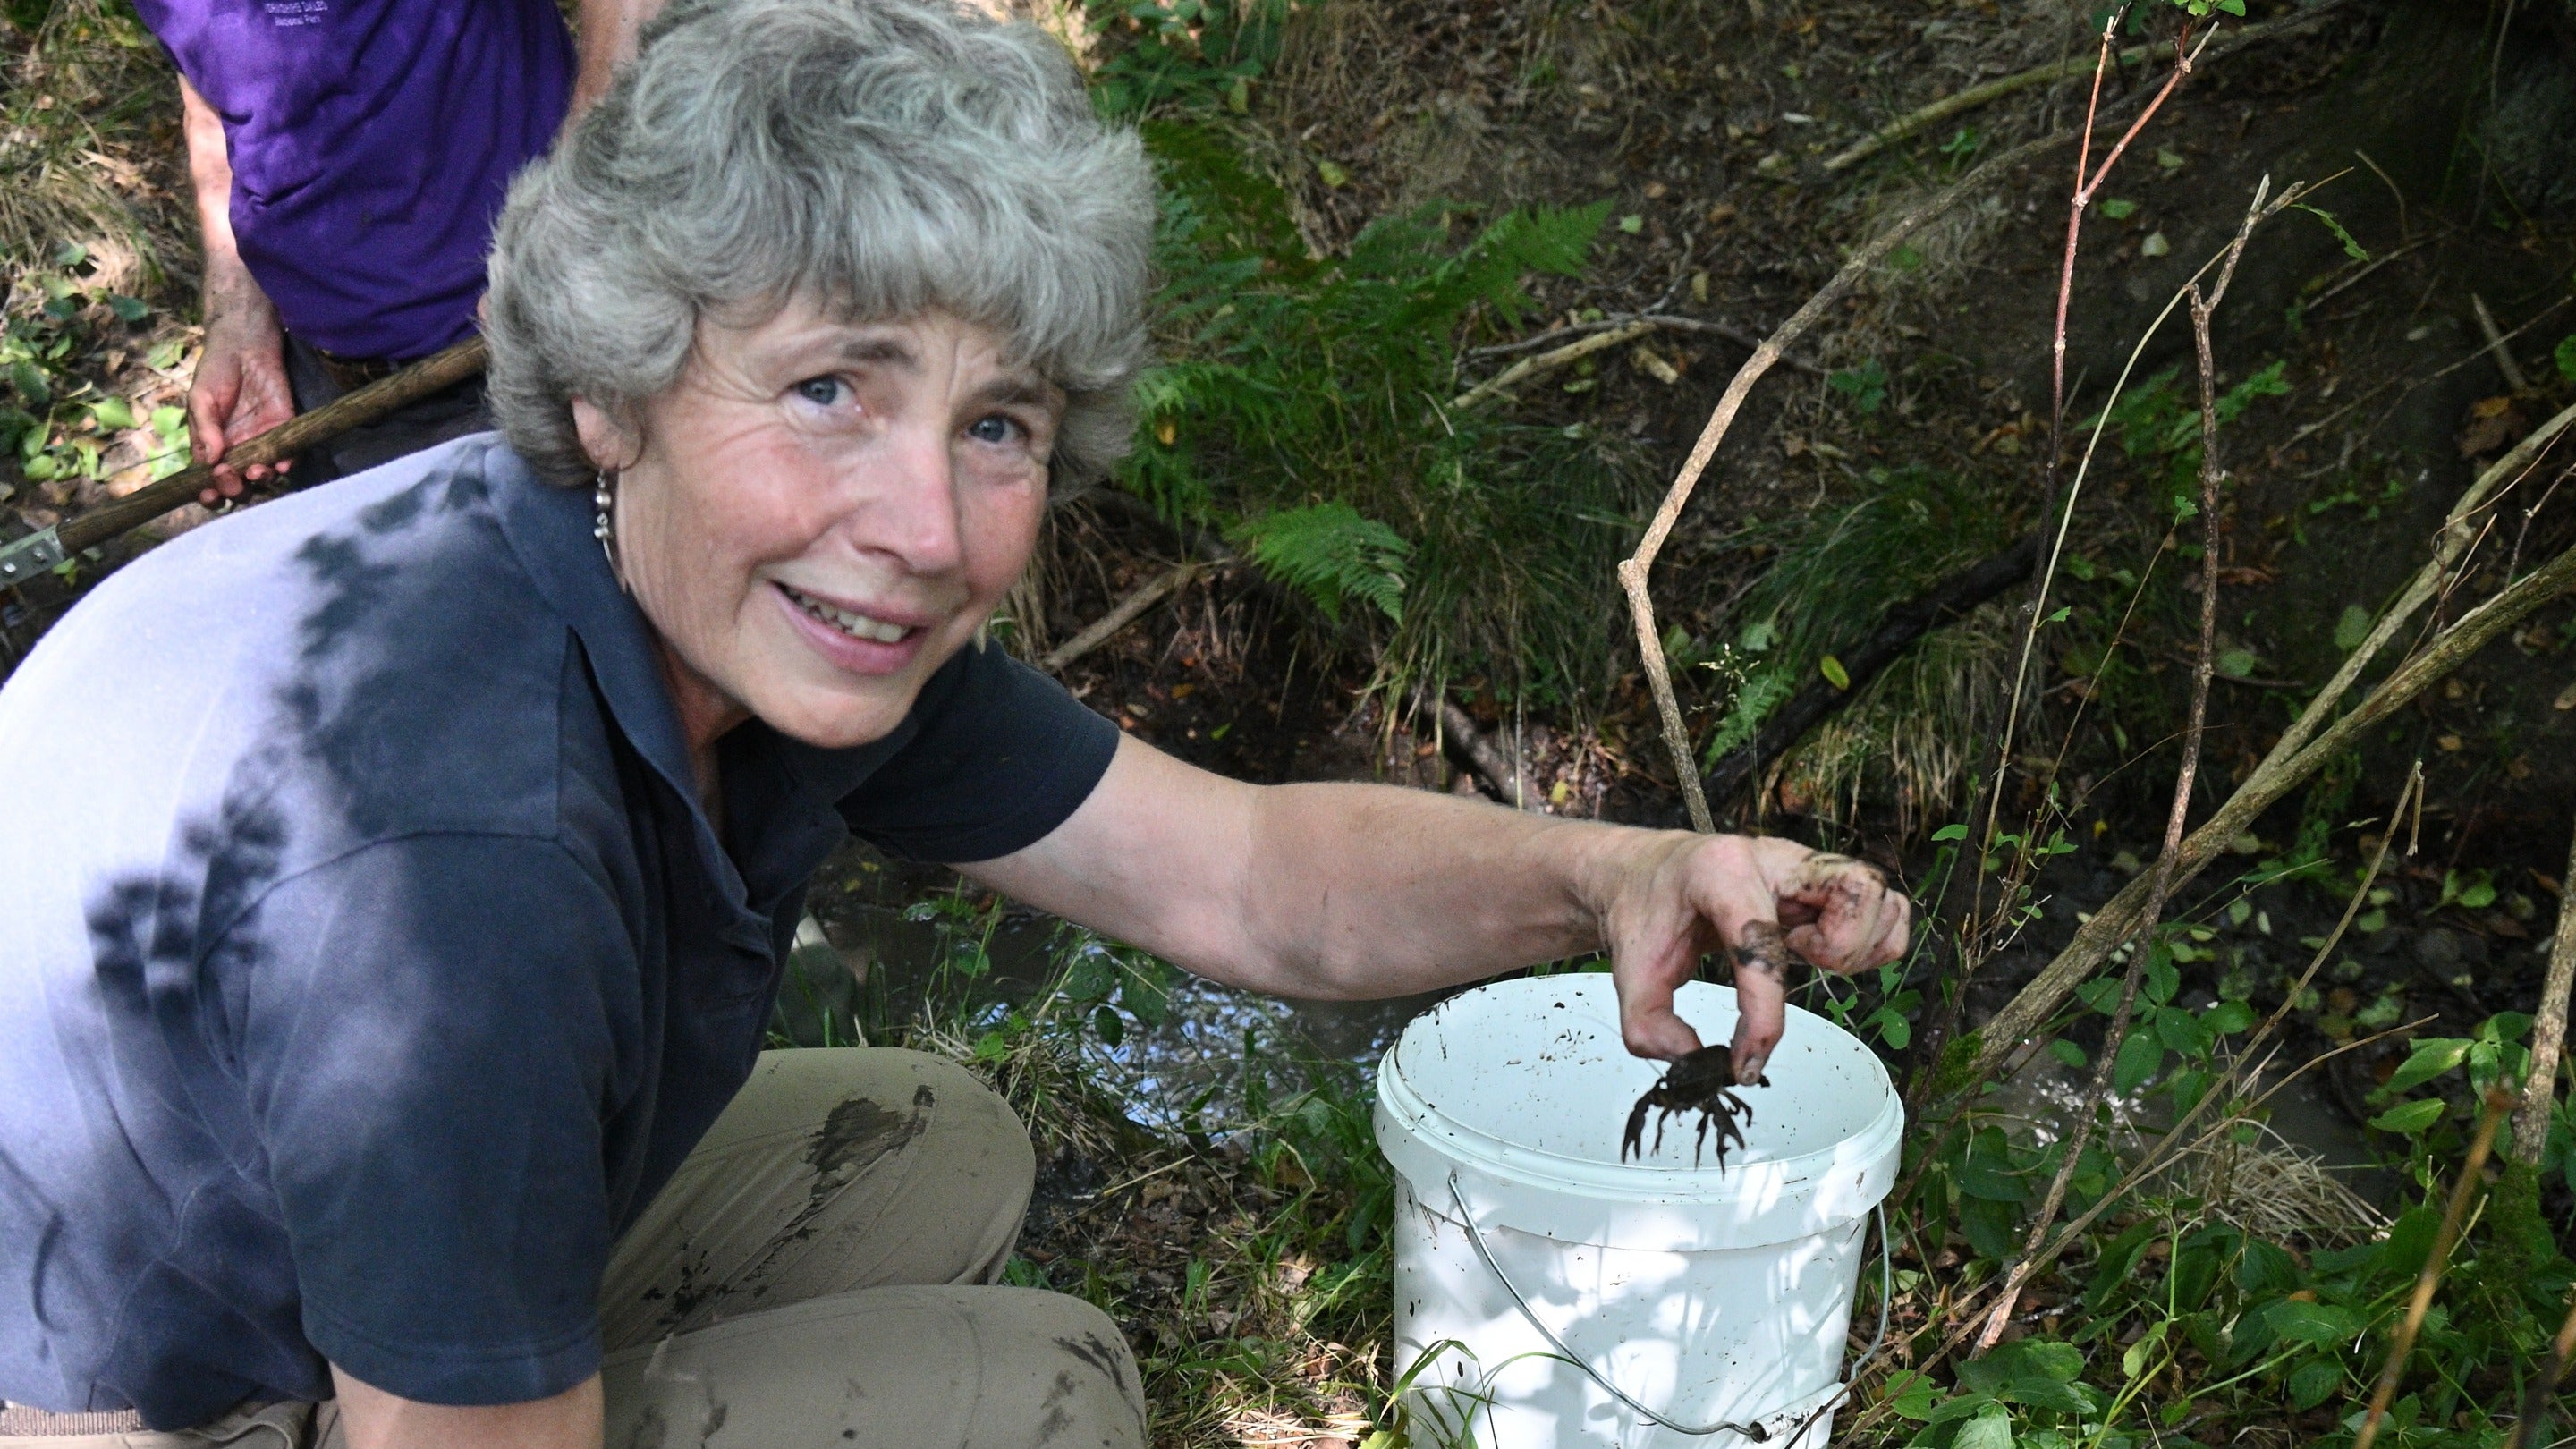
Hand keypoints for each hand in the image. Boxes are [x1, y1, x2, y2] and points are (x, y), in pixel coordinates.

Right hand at [188, 283, 293, 503]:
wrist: (244, 346)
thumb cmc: (216, 372)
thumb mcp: (201, 400)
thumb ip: (204, 429)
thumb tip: (210, 460)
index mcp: (212, 446)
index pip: (209, 479)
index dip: (208, 492)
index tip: (207, 495)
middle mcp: (237, 449)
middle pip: (237, 483)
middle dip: (232, 487)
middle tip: (228, 476)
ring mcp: (261, 441)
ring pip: (263, 474)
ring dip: (259, 479)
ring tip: (253, 470)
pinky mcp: (284, 429)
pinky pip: (288, 454)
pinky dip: (286, 464)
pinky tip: (280, 464)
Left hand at [1600, 834, 1909, 1081]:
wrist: (1646, 871)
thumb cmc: (1646, 912)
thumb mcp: (1628, 972)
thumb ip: (1649, 1026)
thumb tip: (1695, 1063)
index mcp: (1720, 871)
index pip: (1763, 942)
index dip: (1761, 1017)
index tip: (1744, 1063)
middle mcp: (1775, 856)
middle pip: (1857, 891)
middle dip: (1839, 948)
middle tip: (1799, 962)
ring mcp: (1807, 865)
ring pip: (1881, 898)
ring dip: (1856, 945)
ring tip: (1803, 952)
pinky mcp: (1825, 881)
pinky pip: (1885, 909)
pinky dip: (1868, 942)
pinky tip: (1818, 948)